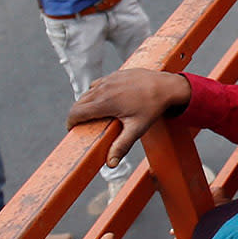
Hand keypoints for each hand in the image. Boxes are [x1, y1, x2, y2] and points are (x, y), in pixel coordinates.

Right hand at [68, 68, 191, 171]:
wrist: (166, 86)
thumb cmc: (152, 108)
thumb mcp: (137, 129)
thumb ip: (121, 146)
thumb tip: (110, 164)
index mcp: (105, 102)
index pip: (76, 112)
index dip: (71, 122)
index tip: (73, 129)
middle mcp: (103, 89)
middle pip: (79, 103)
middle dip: (77, 114)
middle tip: (84, 125)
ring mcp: (109, 79)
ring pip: (88, 92)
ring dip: (86, 103)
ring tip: (95, 114)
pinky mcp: (115, 74)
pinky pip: (98, 84)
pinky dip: (96, 92)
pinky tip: (106, 100)